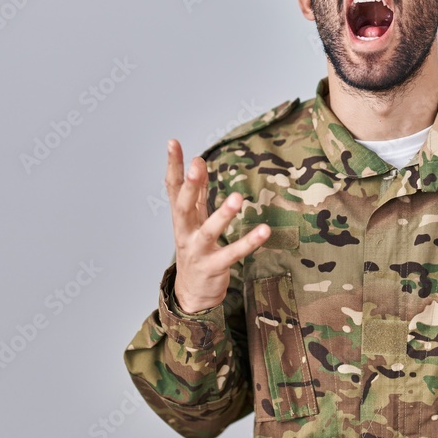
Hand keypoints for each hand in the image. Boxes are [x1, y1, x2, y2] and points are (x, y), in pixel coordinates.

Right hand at [165, 138, 269, 313]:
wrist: (191, 295)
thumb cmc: (195, 250)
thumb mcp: (193, 220)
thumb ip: (197, 194)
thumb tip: (199, 163)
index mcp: (180, 218)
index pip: (173, 188)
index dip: (173, 165)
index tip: (173, 142)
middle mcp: (185, 233)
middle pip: (183, 207)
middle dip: (190, 186)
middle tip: (198, 164)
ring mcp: (198, 251)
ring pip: (208, 231)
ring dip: (222, 215)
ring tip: (237, 198)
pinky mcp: (214, 267)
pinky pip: (232, 254)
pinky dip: (248, 242)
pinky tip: (265, 230)